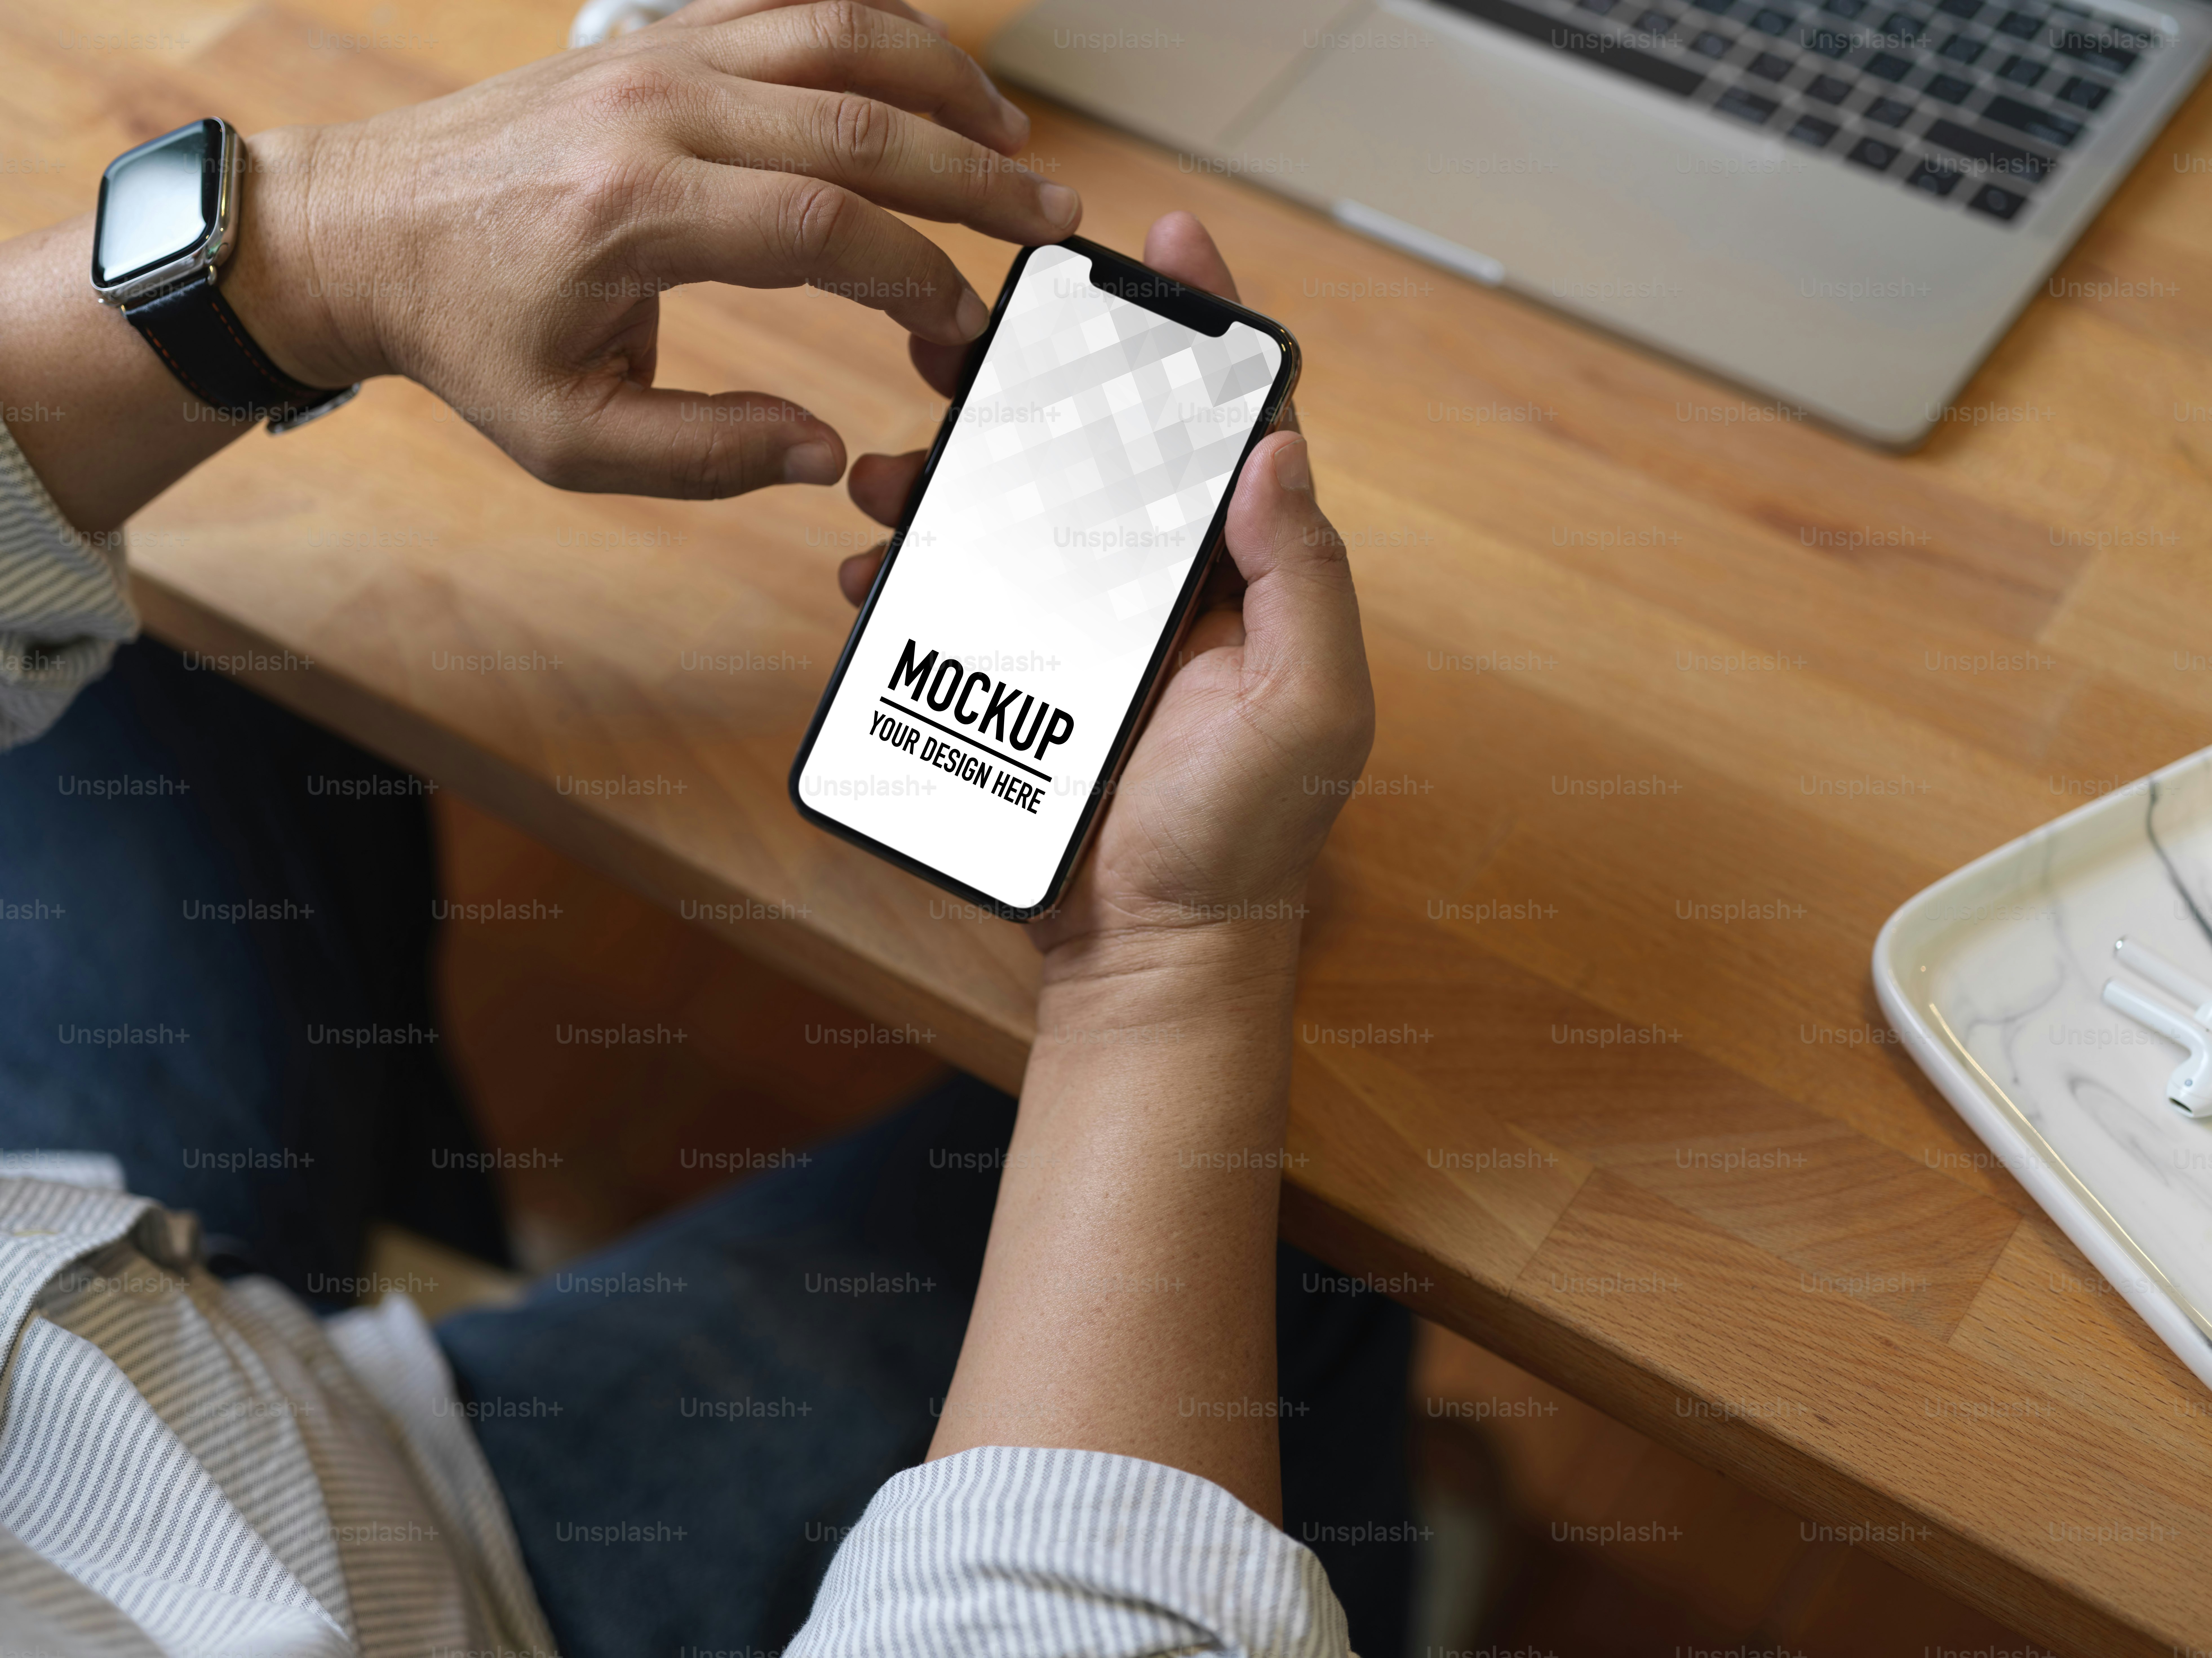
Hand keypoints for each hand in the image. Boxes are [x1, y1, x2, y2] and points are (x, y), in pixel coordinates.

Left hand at [221, 0, 1079, 497]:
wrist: (364, 230)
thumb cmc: (469, 335)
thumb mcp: (569, 437)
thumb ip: (704, 455)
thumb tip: (823, 453)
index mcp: (635, 212)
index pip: (824, 227)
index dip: (916, 275)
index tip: (964, 322)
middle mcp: (655, 110)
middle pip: (858, 120)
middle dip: (973, 173)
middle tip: (1050, 217)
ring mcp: (657, 54)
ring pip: (838, 33)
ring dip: (943, 79)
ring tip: (1013, 136)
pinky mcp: (656, 36)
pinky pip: (790, 3)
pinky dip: (876, 28)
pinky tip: (930, 76)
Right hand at [838, 213, 1373, 977]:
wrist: (1151, 946)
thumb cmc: (1244, 839)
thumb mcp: (1309, 714)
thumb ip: (1307, 583)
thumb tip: (1280, 455)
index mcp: (1246, 571)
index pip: (1234, 423)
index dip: (1207, 325)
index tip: (1171, 242)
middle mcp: (1166, 578)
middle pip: (1104, 441)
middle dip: (1040, 376)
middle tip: (970, 332)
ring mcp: (1085, 620)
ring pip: (1016, 506)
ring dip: (954, 466)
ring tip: (895, 464)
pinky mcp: (1018, 669)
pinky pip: (959, 591)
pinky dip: (914, 564)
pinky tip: (878, 560)